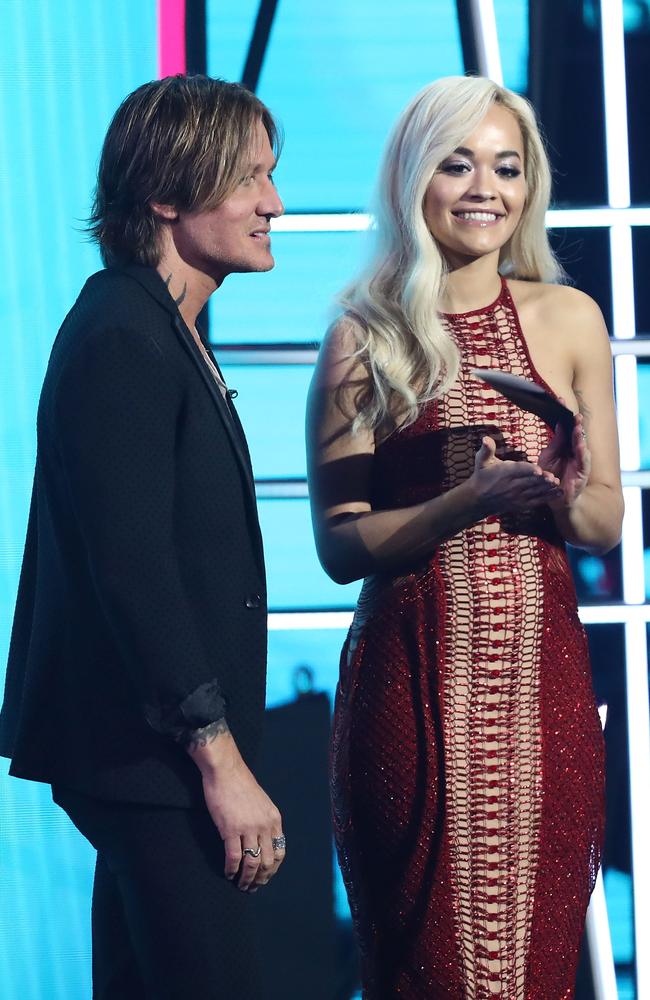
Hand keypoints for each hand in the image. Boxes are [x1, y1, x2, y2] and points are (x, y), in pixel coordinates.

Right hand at [188, 728, 284, 891]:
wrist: (226, 771)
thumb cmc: (241, 784)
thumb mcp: (262, 803)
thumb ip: (264, 821)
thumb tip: (262, 840)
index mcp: (274, 819)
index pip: (280, 852)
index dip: (273, 869)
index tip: (266, 877)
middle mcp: (264, 826)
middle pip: (268, 861)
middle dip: (261, 878)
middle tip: (253, 887)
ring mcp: (248, 828)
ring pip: (252, 863)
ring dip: (246, 879)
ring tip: (241, 885)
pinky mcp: (230, 829)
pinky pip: (234, 857)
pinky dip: (232, 869)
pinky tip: (228, 874)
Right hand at [470, 435, 562, 515]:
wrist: (479, 499)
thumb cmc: (482, 476)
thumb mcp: (481, 461)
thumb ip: (486, 450)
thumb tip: (485, 438)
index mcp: (505, 473)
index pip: (518, 470)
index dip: (528, 470)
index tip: (538, 470)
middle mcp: (512, 485)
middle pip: (529, 482)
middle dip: (542, 480)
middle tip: (553, 477)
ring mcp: (518, 496)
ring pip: (534, 491)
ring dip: (547, 488)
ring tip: (557, 483)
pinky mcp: (522, 504)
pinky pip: (536, 501)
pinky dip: (548, 498)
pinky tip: (559, 493)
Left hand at [538, 406, 590, 507]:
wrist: (554, 499)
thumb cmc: (550, 477)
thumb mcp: (548, 456)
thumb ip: (555, 441)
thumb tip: (559, 423)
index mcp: (564, 446)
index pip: (565, 427)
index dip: (563, 415)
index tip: (559, 400)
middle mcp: (573, 451)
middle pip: (575, 434)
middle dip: (574, 422)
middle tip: (572, 411)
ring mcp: (579, 461)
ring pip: (581, 445)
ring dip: (579, 435)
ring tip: (577, 424)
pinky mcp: (583, 472)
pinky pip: (583, 460)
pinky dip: (582, 451)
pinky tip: (580, 443)